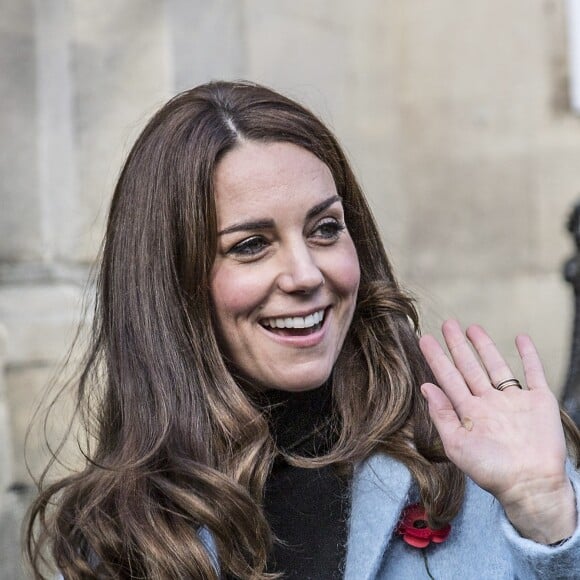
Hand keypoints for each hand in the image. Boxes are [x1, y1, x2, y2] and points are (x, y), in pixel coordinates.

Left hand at [419, 319, 575, 543]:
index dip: (436, 358)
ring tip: (472, 328)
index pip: (448, 378)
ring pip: (496, 365)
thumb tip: (426, 387)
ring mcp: (514, 401)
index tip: (424, 339)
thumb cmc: (492, 471)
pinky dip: (529, 355)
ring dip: (485, 346)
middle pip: (470, 366)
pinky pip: (534, 372)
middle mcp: (490, 403)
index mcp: (469, 412)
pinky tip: (520, 339)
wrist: (531, 485)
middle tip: (447, 324)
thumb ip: (441, 415)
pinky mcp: (540, 401)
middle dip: (457, 345)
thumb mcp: (457, 445)